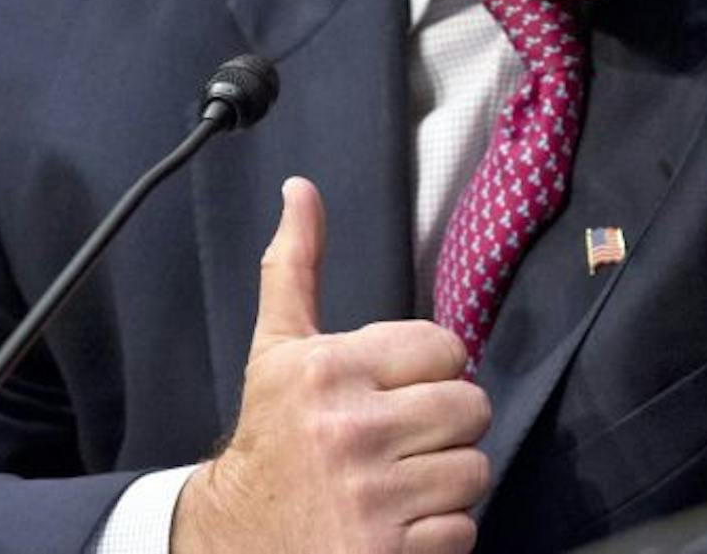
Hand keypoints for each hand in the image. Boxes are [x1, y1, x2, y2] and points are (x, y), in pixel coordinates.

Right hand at [175, 178, 491, 553]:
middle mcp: (351, 432)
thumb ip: (296, 266)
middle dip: (446, 425)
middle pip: (471, 408)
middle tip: (407, 439)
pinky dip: (440, 534)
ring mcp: (372, 500)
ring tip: (402, 482)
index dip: (431, 370)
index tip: (398, 390)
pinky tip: (399, 525)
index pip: (447, 349)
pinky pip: (463, 531)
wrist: (232, 542)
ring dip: (447, 482)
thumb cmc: (270, 439)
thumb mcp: (276, 350)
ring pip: (474, 470)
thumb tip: (301, 188)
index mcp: (329, 371)